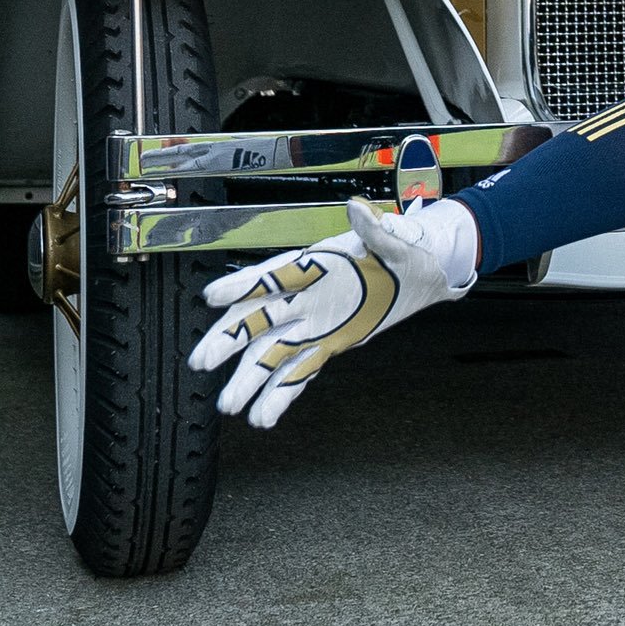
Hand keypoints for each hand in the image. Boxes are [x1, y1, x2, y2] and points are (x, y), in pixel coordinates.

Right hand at [188, 197, 477, 427]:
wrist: (424, 273)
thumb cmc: (406, 250)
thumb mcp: (396, 241)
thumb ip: (375, 229)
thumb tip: (358, 208)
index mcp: (317, 265)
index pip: (273, 274)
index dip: (242, 285)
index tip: (212, 297)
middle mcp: (306, 296)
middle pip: (258, 318)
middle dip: (229, 340)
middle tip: (201, 362)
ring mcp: (313, 324)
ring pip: (271, 353)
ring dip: (249, 379)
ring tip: (228, 406)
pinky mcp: (328, 344)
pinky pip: (299, 371)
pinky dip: (281, 393)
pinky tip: (263, 417)